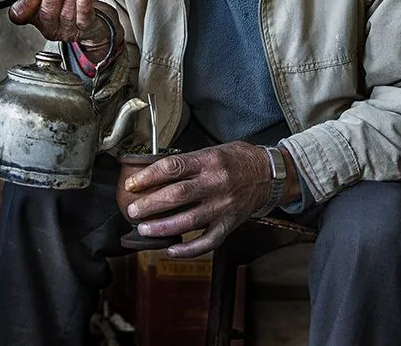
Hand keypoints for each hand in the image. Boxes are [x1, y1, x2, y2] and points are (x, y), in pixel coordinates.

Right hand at [9, 0, 122, 60]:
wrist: (99, 21)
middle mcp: (51, 28)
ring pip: (67, 12)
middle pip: (47, 11)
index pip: (21, 14)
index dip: (28, 1)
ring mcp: (70, 31)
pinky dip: (83, 5)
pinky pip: (84, 19)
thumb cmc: (73, 4)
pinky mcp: (88, 29)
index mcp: (37, 18)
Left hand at [122, 142, 272, 257]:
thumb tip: (152, 174)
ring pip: (189, 221)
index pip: (172, 168)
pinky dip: (189, 249)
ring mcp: (223, 206)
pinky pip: (208, 241)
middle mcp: (216, 184)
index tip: (131, 185)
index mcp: (208, 161)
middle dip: (150, 204)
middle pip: (177, 195)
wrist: (268, 174)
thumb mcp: (210, 151)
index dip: (148, 177)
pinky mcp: (230, 224)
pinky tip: (171, 250)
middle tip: (132, 211)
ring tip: (144, 229)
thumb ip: (186, 162)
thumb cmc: (235, 160)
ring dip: (163, 227)